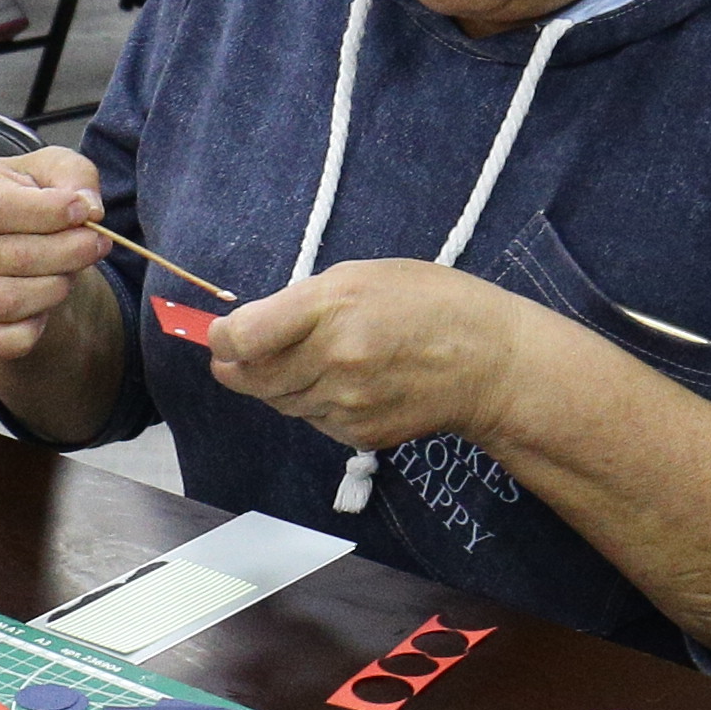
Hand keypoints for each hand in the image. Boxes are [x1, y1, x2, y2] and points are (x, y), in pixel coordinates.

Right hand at [0, 147, 115, 364]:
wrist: (27, 240)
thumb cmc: (36, 199)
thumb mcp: (56, 169)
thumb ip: (74, 175)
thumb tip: (88, 207)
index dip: (47, 212)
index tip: (83, 210)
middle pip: (10, 256)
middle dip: (67, 251)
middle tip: (96, 242)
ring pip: (6, 301)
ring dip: (54, 288)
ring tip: (73, 270)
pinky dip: (27, 332)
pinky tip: (48, 310)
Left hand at [205, 258, 519, 451]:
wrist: (489, 361)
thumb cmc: (430, 304)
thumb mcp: (362, 276)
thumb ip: (302, 302)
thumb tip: (251, 329)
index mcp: (330, 307)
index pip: (242, 337)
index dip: (221, 338)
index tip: (222, 334)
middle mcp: (333, 358)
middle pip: (249, 377)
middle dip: (236, 365)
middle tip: (236, 355)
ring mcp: (345, 402)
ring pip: (277, 402)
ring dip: (275, 384)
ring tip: (306, 361)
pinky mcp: (358, 433)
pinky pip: (310, 420)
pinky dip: (311, 403)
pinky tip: (340, 382)